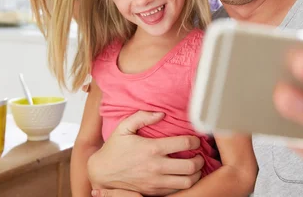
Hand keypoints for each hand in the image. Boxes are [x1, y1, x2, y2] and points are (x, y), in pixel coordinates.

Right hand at [88, 111, 203, 195]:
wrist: (102, 173)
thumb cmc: (114, 149)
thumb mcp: (124, 127)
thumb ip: (142, 116)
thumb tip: (161, 114)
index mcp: (152, 148)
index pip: (185, 144)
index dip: (195, 140)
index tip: (195, 139)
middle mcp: (156, 166)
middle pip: (191, 166)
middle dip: (200, 159)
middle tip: (199, 155)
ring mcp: (156, 181)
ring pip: (187, 182)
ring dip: (195, 174)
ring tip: (194, 167)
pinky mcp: (153, 192)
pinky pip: (177, 191)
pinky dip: (184, 184)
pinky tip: (181, 176)